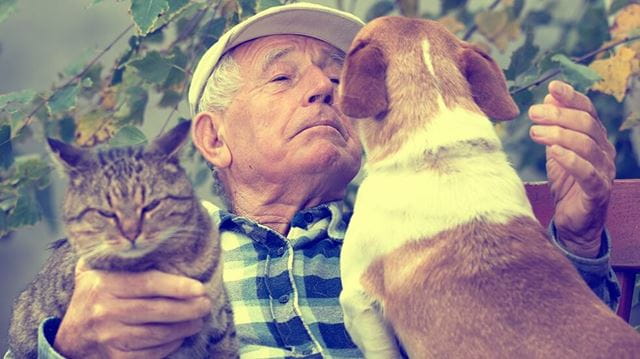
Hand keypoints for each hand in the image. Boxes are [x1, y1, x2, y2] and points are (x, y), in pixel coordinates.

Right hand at [54, 259, 211, 358]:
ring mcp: (111, 337)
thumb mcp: (96, 271)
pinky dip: (170, 345)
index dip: (177, 286)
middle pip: (158, 310)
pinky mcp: (117, 358)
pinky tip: (180, 335)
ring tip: (199, 319)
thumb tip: (150, 233)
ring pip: (158, 333)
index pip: (148, 283)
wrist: (70, 337)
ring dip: (184, 327)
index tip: (199, 287)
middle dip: (189, 308)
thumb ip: (117, 255)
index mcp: (104, 284)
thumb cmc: (93, 297)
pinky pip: (152, 353)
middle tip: (206, 304)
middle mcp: (105, 311)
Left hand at [528, 80, 615, 257]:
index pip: (588, 110)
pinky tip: (553, 152)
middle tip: (533, 113)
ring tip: (534, 132)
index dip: (571, 97)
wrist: (574, 222)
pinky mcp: (597, 192)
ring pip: (587, 145)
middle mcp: (604, 151)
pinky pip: (587, 173)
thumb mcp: (557, 149)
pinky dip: (570, 160)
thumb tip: (549, 95)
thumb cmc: (567, 183)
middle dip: (559, 115)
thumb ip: (555, 125)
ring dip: (559, 135)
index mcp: (595, 138)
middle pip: (587, 124)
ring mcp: (603, 172)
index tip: (552, 86)